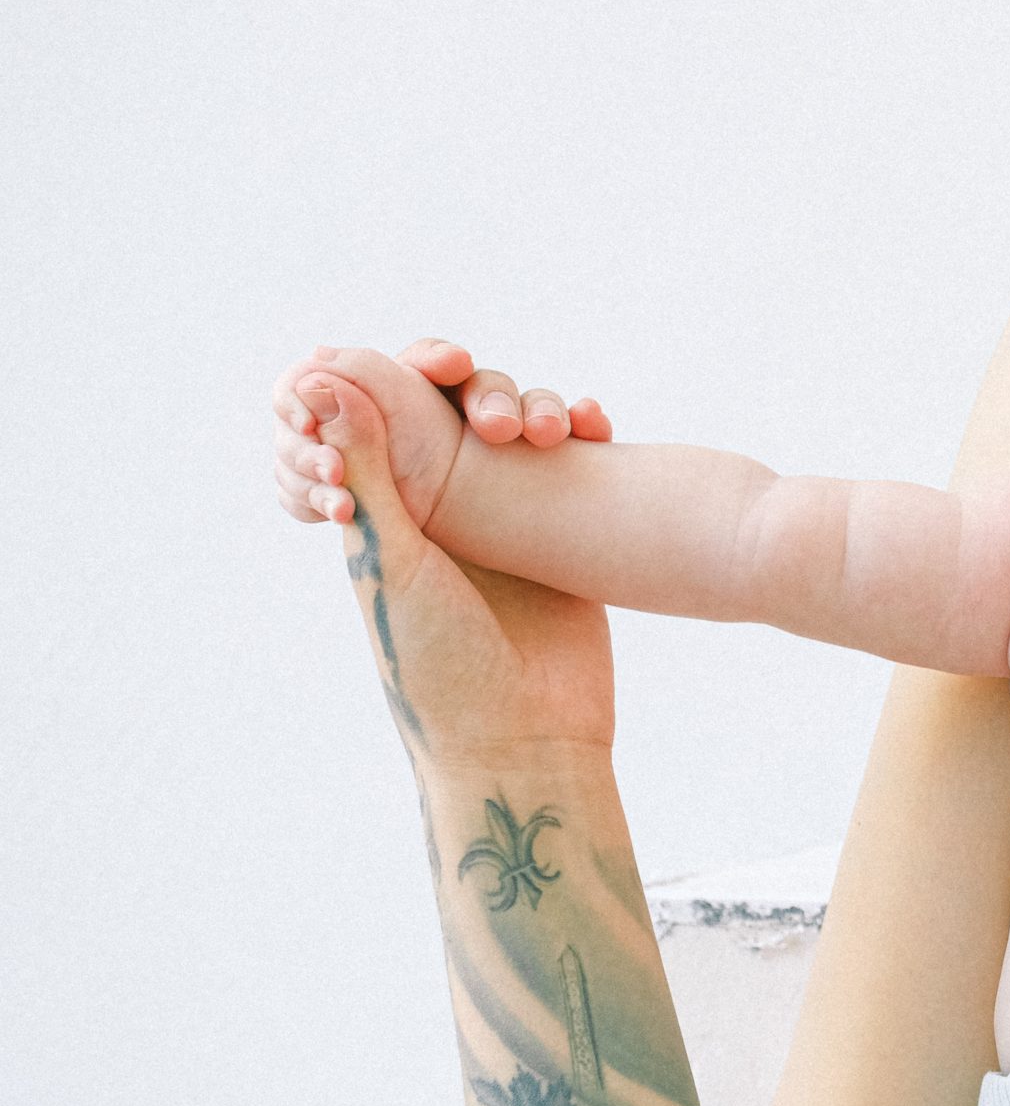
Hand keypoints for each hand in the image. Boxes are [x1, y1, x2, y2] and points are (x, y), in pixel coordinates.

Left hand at [296, 370, 614, 761]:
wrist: (527, 744)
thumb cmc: (441, 668)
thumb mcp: (394, 563)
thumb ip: (365, 471)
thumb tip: (318, 381)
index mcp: (392, 517)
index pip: (389, 420)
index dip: (404, 379)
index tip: (433, 361)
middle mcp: (450, 512)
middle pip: (461, 416)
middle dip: (481, 389)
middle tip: (491, 396)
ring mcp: (514, 522)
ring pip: (522, 432)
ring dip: (537, 407)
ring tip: (554, 428)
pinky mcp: (569, 537)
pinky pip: (576, 466)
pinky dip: (587, 435)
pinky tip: (595, 426)